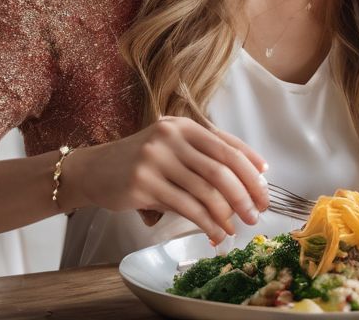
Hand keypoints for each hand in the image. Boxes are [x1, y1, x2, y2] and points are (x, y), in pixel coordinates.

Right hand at [61, 116, 268, 241]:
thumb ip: (204, 156)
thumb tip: (251, 175)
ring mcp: (155, 159)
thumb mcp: (172, 148)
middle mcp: (171, 137)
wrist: (92, 170)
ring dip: (227, 213)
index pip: (227, 145)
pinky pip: (185, 207)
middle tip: (258, 212)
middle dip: (245, 193)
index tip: (265, 187)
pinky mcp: (143, 184)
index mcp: (183, 125)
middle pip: (221, 167)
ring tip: (238, 227)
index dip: (251, 167)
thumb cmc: (140, 162)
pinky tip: (215, 232)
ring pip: (205, 190)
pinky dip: (206, 222)